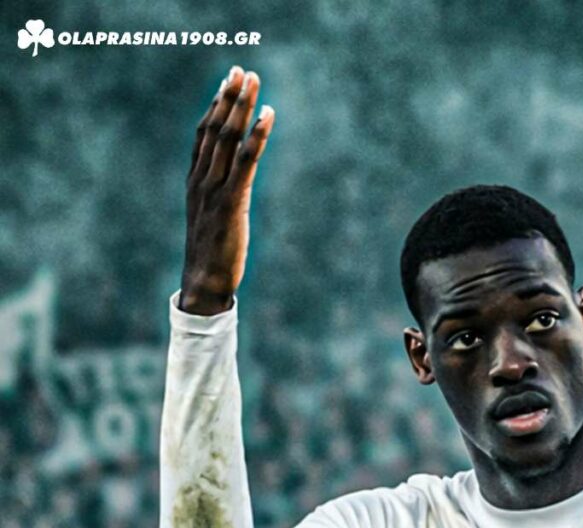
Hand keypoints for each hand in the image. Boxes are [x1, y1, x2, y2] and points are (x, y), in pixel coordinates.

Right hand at [180, 65, 274, 313]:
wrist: (204, 283)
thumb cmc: (212, 255)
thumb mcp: (212, 220)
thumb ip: (218, 199)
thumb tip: (233, 190)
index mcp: (195, 182)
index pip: (203, 135)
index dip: (215, 106)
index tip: (227, 83)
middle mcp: (201, 179)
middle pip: (215, 128)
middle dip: (230, 97)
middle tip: (243, 70)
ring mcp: (214, 189)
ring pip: (227, 137)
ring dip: (242, 106)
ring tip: (254, 80)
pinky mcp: (232, 202)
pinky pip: (246, 161)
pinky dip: (257, 135)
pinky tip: (269, 115)